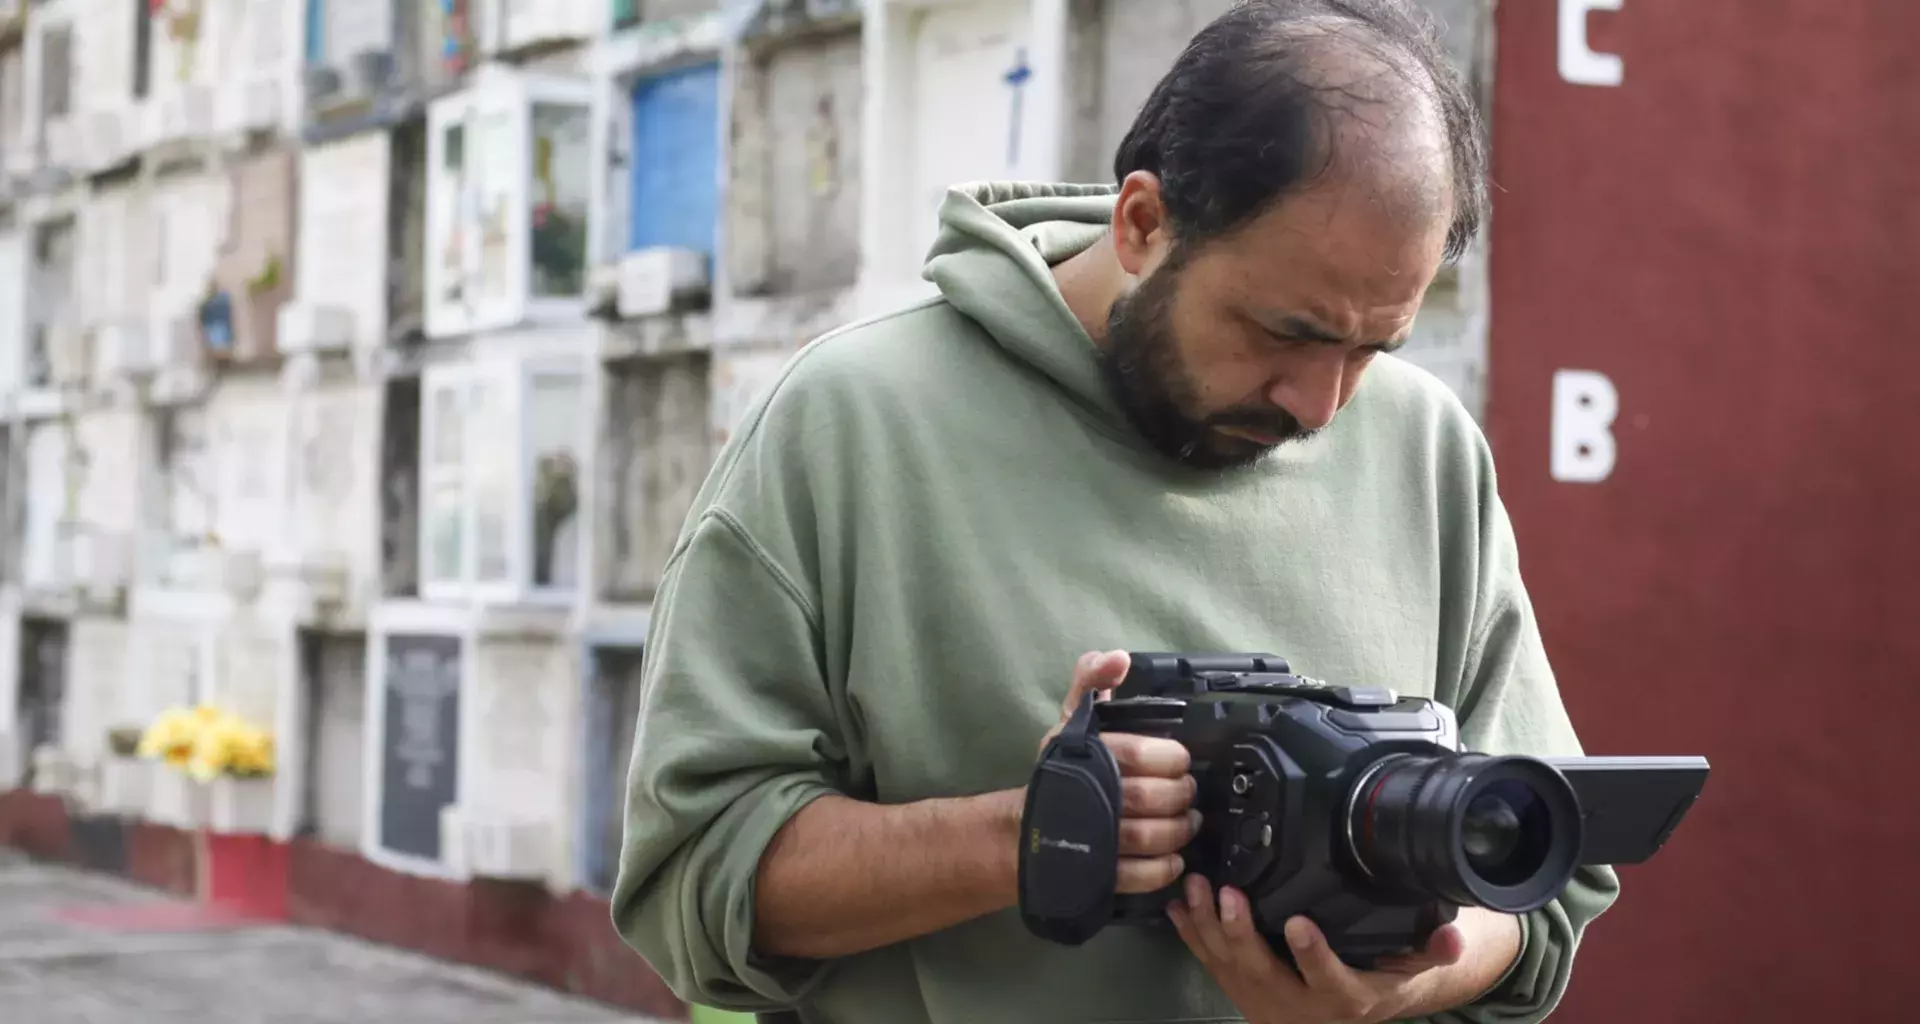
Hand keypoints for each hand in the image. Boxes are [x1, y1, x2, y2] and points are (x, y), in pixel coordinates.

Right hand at [1037, 649, 1199, 894]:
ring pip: (1148, 837)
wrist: (1025, 828)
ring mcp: (1094, 840)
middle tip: (1188, 792)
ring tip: (1189, 822)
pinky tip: (1174, 857)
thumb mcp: (1072, 718)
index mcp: (1087, 754)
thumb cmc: (1061, 769)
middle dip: (1180, 795)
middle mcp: (1090, 796)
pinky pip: (1139, 876)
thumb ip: (1091, 682)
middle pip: (1149, 797)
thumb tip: (1116, 657)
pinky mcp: (1099, 875)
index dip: (1171, 757)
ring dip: (1178, 831)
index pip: (1140, 753)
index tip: (1180, 760)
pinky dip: (1163, 869)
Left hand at [1167, 875, 1473, 1023]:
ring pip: (1228, 968)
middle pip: (1262, 973)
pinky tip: (1178, 907)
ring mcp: (1265, 1000)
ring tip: (1197, 889)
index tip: (1298, 923)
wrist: (1352, 1013)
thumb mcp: (1413, 970)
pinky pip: (1211, 965)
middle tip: (1229, 893)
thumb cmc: (1384, 979)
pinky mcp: (1242, 990)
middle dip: (1240, 933)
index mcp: (1344, 1000)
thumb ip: (1431, 951)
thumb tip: (1452, 937)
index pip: (1328, 981)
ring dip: (1207, 928)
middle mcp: (1299, 1006)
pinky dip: (1191, 936)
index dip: (1313, 955)